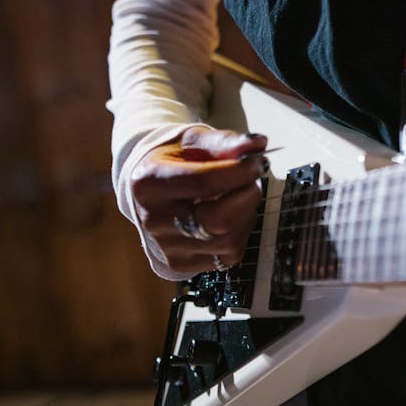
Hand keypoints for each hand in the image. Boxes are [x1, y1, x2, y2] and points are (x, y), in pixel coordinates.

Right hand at [129, 126, 268, 276]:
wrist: (152, 186)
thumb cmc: (175, 161)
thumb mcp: (194, 141)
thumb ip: (224, 142)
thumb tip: (257, 144)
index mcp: (148, 183)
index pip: (202, 183)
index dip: (238, 174)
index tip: (256, 164)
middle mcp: (152, 220)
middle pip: (217, 220)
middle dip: (247, 197)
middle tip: (254, 180)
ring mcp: (166, 247)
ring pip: (227, 241)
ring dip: (246, 216)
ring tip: (242, 196)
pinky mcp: (181, 264)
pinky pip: (228, 257)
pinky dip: (240, 235)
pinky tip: (233, 218)